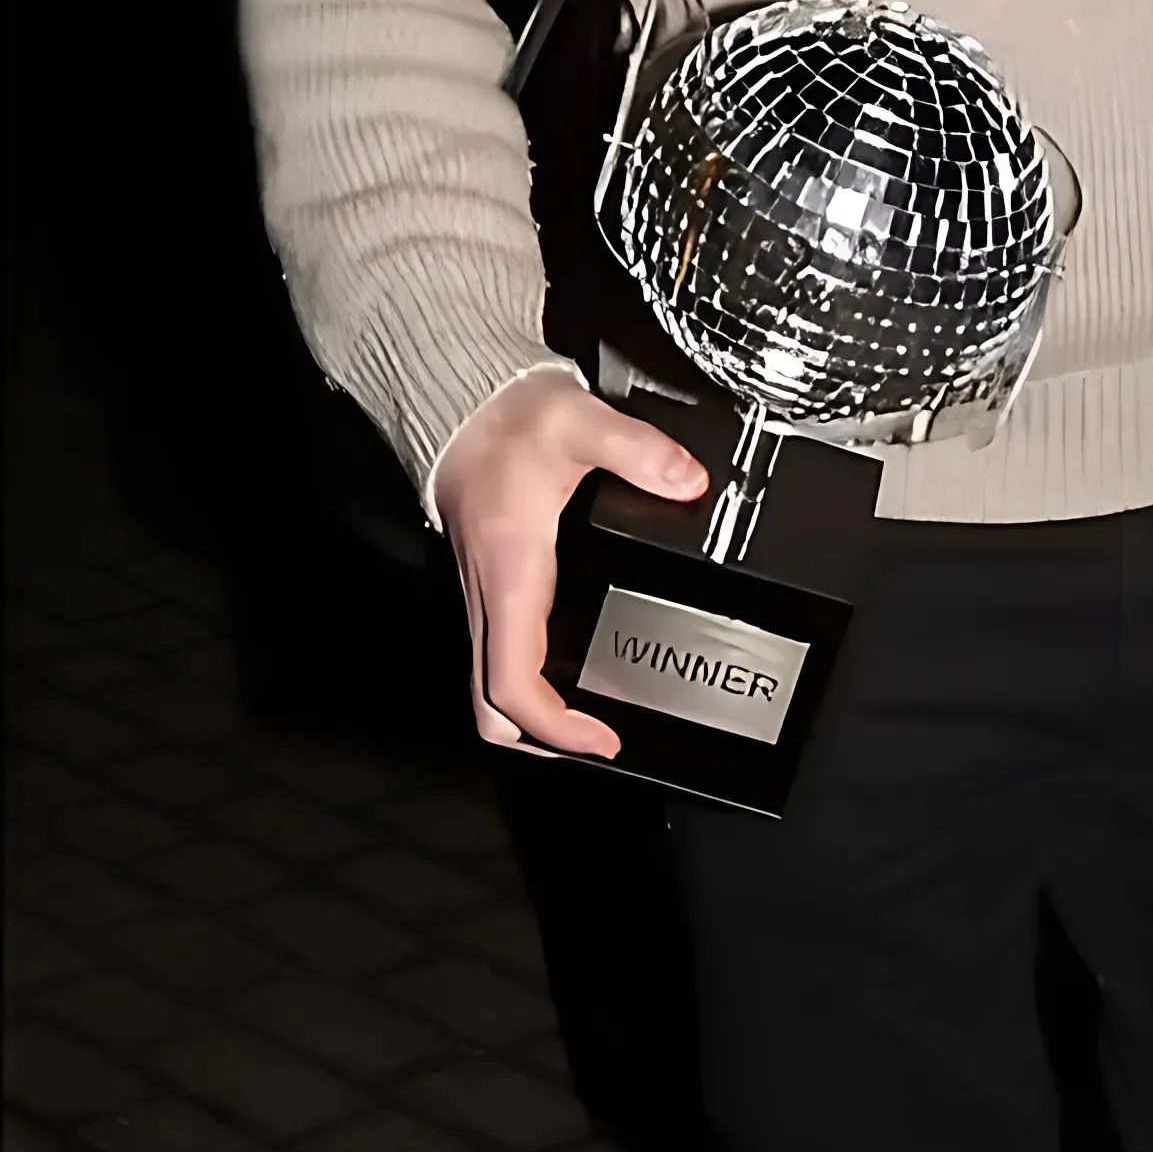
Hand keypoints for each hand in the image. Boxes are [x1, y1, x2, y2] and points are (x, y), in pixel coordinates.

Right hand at [430, 365, 708, 759]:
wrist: (464, 407)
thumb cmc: (510, 422)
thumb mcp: (578, 422)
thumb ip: (638, 450)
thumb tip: (688, 483)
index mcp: (510, 576)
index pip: (512, 683)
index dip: (555, 727)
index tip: (605, 740)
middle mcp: (491, 597)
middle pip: (492, 706)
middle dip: (543, 741)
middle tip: (606, 744)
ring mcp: (489, 597)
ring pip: (491, 686)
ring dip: (535, 718)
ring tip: (598, 724)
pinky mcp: (497, 588)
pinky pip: (503, 655)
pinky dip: (533, 684)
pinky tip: (582, 674)